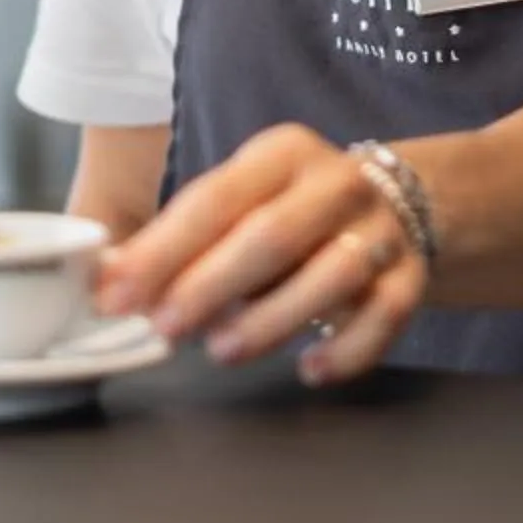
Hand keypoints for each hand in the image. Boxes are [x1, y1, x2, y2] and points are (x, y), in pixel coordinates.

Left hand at [94, 124, 426, 384]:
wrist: (400, 203)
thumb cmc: (293, 210)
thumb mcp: (243, 202)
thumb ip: (183, 240)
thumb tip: (110, 283)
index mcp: (284, 153)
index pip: (216, 199)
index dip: (163, 249)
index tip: (117, 292)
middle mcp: (338, 183)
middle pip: (272, 234)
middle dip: (211, 284)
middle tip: (165, 328)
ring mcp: (382, 229)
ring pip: (333, 273)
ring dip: (273, 317)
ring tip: (224, 351)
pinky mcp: (411, 276)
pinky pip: (386, 315)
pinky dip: (349, 348)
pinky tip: (310, 369)